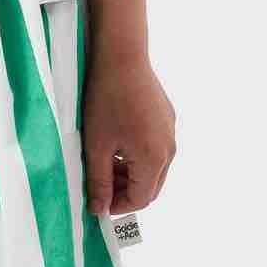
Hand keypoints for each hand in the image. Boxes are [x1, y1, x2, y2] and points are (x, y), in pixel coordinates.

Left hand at [82, 53, 176, 214]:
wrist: (121, 57)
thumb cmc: (106, 100)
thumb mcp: (96, 146)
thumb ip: (99, 182)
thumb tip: (99, 209)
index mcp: (154, 159)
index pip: (141, 200)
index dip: (117, 206)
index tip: (97, 203)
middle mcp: (169, 148)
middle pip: (150, 186)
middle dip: (125, 192)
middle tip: (99, 187)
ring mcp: (170, 131)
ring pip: (153, 168)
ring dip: (131, 174)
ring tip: (104, 165)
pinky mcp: (166, 117)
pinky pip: (155, 148)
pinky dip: (138, 156)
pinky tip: (115, 143)